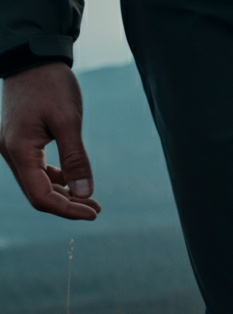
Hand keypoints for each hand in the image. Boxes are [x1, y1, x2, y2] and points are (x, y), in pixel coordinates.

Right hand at [0, 62, 99, 219]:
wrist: (33, 57)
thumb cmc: (51, 84)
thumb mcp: (68, 122)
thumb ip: (76, 160)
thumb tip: (83, 194)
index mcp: (19, 149)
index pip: (41, 197)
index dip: (68, 210)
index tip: (95, 212)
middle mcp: (11, 152)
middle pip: (38, 195)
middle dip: (68, 206)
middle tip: (97, 208)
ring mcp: (13, 147)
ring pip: (37, 185)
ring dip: (64, 196)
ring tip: (91, 199)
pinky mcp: (21, 143)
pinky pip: (37, 172)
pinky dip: (57, 181)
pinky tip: (76, 181)